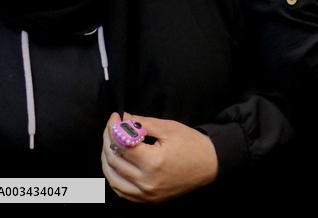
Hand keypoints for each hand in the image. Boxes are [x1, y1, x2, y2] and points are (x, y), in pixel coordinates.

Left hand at [101, 112, 217, 202]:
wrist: (210, 165)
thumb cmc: (192, 144)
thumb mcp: (169, 128)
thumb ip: (143, 124)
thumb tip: (123, 119)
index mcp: (153, 161)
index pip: (122, 143)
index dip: (114, 128)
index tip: (115, 116)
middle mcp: (146, 181)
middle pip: (114, 160)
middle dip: (108, 139)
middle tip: (111, 126)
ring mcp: (146, 194)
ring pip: (113, 177)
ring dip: (107, 158)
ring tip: (110, 143)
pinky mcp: (148, 200)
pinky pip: (121, 191)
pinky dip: (113, 177)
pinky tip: (114, 164)